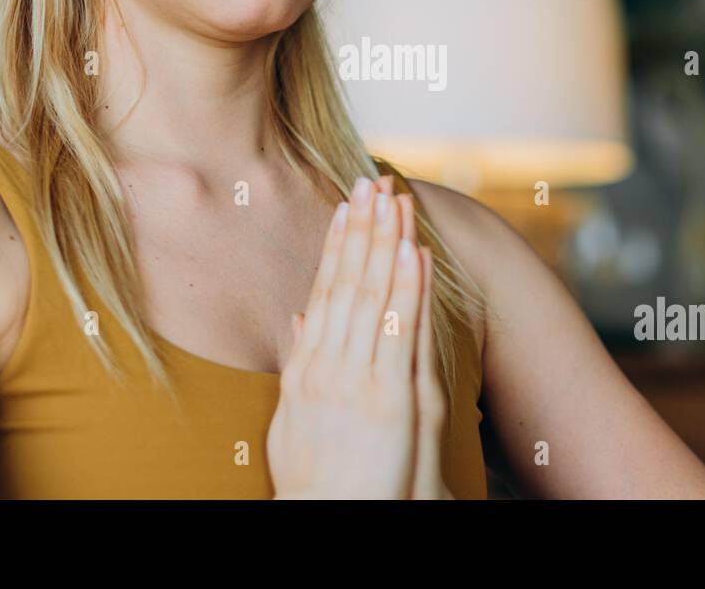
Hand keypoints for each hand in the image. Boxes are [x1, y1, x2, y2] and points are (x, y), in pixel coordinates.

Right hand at [267, 173, 426, 498]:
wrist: (332, 521)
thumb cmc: (316, 481)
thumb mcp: (291, 420)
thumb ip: (297, 364)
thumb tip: (298, 319)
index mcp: (307, 368)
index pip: (325, 291)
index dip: (337, 246)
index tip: (346, 207)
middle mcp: (330, 365)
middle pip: (348, 283)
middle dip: (362, 229)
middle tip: (371, 182)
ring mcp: (361, 379)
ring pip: (374, 295)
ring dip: (386, 243)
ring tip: (394, 200)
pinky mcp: (392, 397)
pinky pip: (402, 330)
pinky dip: (408, 288)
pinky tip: (413, 252)